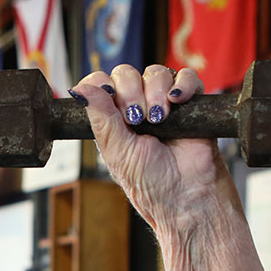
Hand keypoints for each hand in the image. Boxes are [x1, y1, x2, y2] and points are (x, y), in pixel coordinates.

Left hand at [68, 64, 221, 228]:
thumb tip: (78, 89)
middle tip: (137, 118)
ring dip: (156, 91)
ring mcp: (164, 104)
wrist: (187, 196)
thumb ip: (101, 118)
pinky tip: (178, 101)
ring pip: (156, 73)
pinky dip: (183, 84)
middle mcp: (137, 108)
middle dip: (131, 92)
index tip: (109, 98)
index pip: (100, 84)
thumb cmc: (151, 184)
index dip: (103, 85)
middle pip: (127, 74)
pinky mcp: (192, 103)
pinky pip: (188, 77)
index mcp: (113, 120)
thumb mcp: (118, 152)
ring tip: (159, 119)